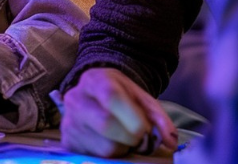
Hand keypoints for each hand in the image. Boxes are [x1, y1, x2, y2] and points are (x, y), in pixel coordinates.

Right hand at [58, 67, 177, 156]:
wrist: (94, 96)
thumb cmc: (121, 96)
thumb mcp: (140, 97)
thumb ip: (158, 116)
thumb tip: (170, 141)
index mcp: (94, 80)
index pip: (111, 97)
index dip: (132, 117)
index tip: (144, 127)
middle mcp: (75, 99)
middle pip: (106, 124)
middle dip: (130, 137)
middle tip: (137, 137)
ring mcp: (68, 121)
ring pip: (104, 147)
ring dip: (122, 148)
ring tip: (121, 138)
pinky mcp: (67, 142)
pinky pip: (95, 157)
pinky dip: (109, 155)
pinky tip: (109, 144)